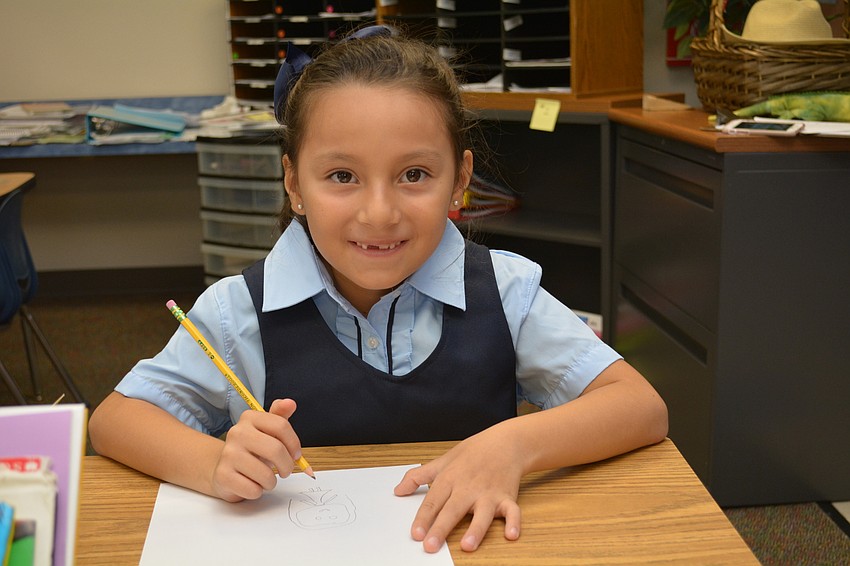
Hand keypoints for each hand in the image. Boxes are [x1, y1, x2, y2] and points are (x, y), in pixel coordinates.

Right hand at [210, 398, 305, 501]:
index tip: (295, 454)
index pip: (281, 426)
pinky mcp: (223, 475)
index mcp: (250, 418)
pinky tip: (251, 484)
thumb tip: (290, 403)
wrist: (225, 469)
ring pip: (266, 474)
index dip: (294, 444)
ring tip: (265, 478)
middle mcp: (237, 432)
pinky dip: (258, 491)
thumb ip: (280, 417)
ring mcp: (228, 454)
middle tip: (286, 471)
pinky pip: (253, 490)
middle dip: (287, 466)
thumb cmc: (253, 450)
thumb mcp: (267, 431)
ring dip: (271, 482)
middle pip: (275, 450)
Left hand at [393, 430, 523, 552]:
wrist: (505, 442)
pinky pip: (512, 511)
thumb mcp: (442, 460)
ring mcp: (489, 493)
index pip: (433, 501)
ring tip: (467, 545)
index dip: (423, 518)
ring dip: (476, 529)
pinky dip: (514, 522)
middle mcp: (468, 487)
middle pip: (453, 510)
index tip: (415, 534)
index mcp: (450, 479)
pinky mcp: (507, 497)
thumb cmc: (473, 452)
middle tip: (430, 546)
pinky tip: (511, 535)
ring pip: (482, 513)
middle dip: (441, 528)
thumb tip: (398, 490)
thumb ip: (418, 477)